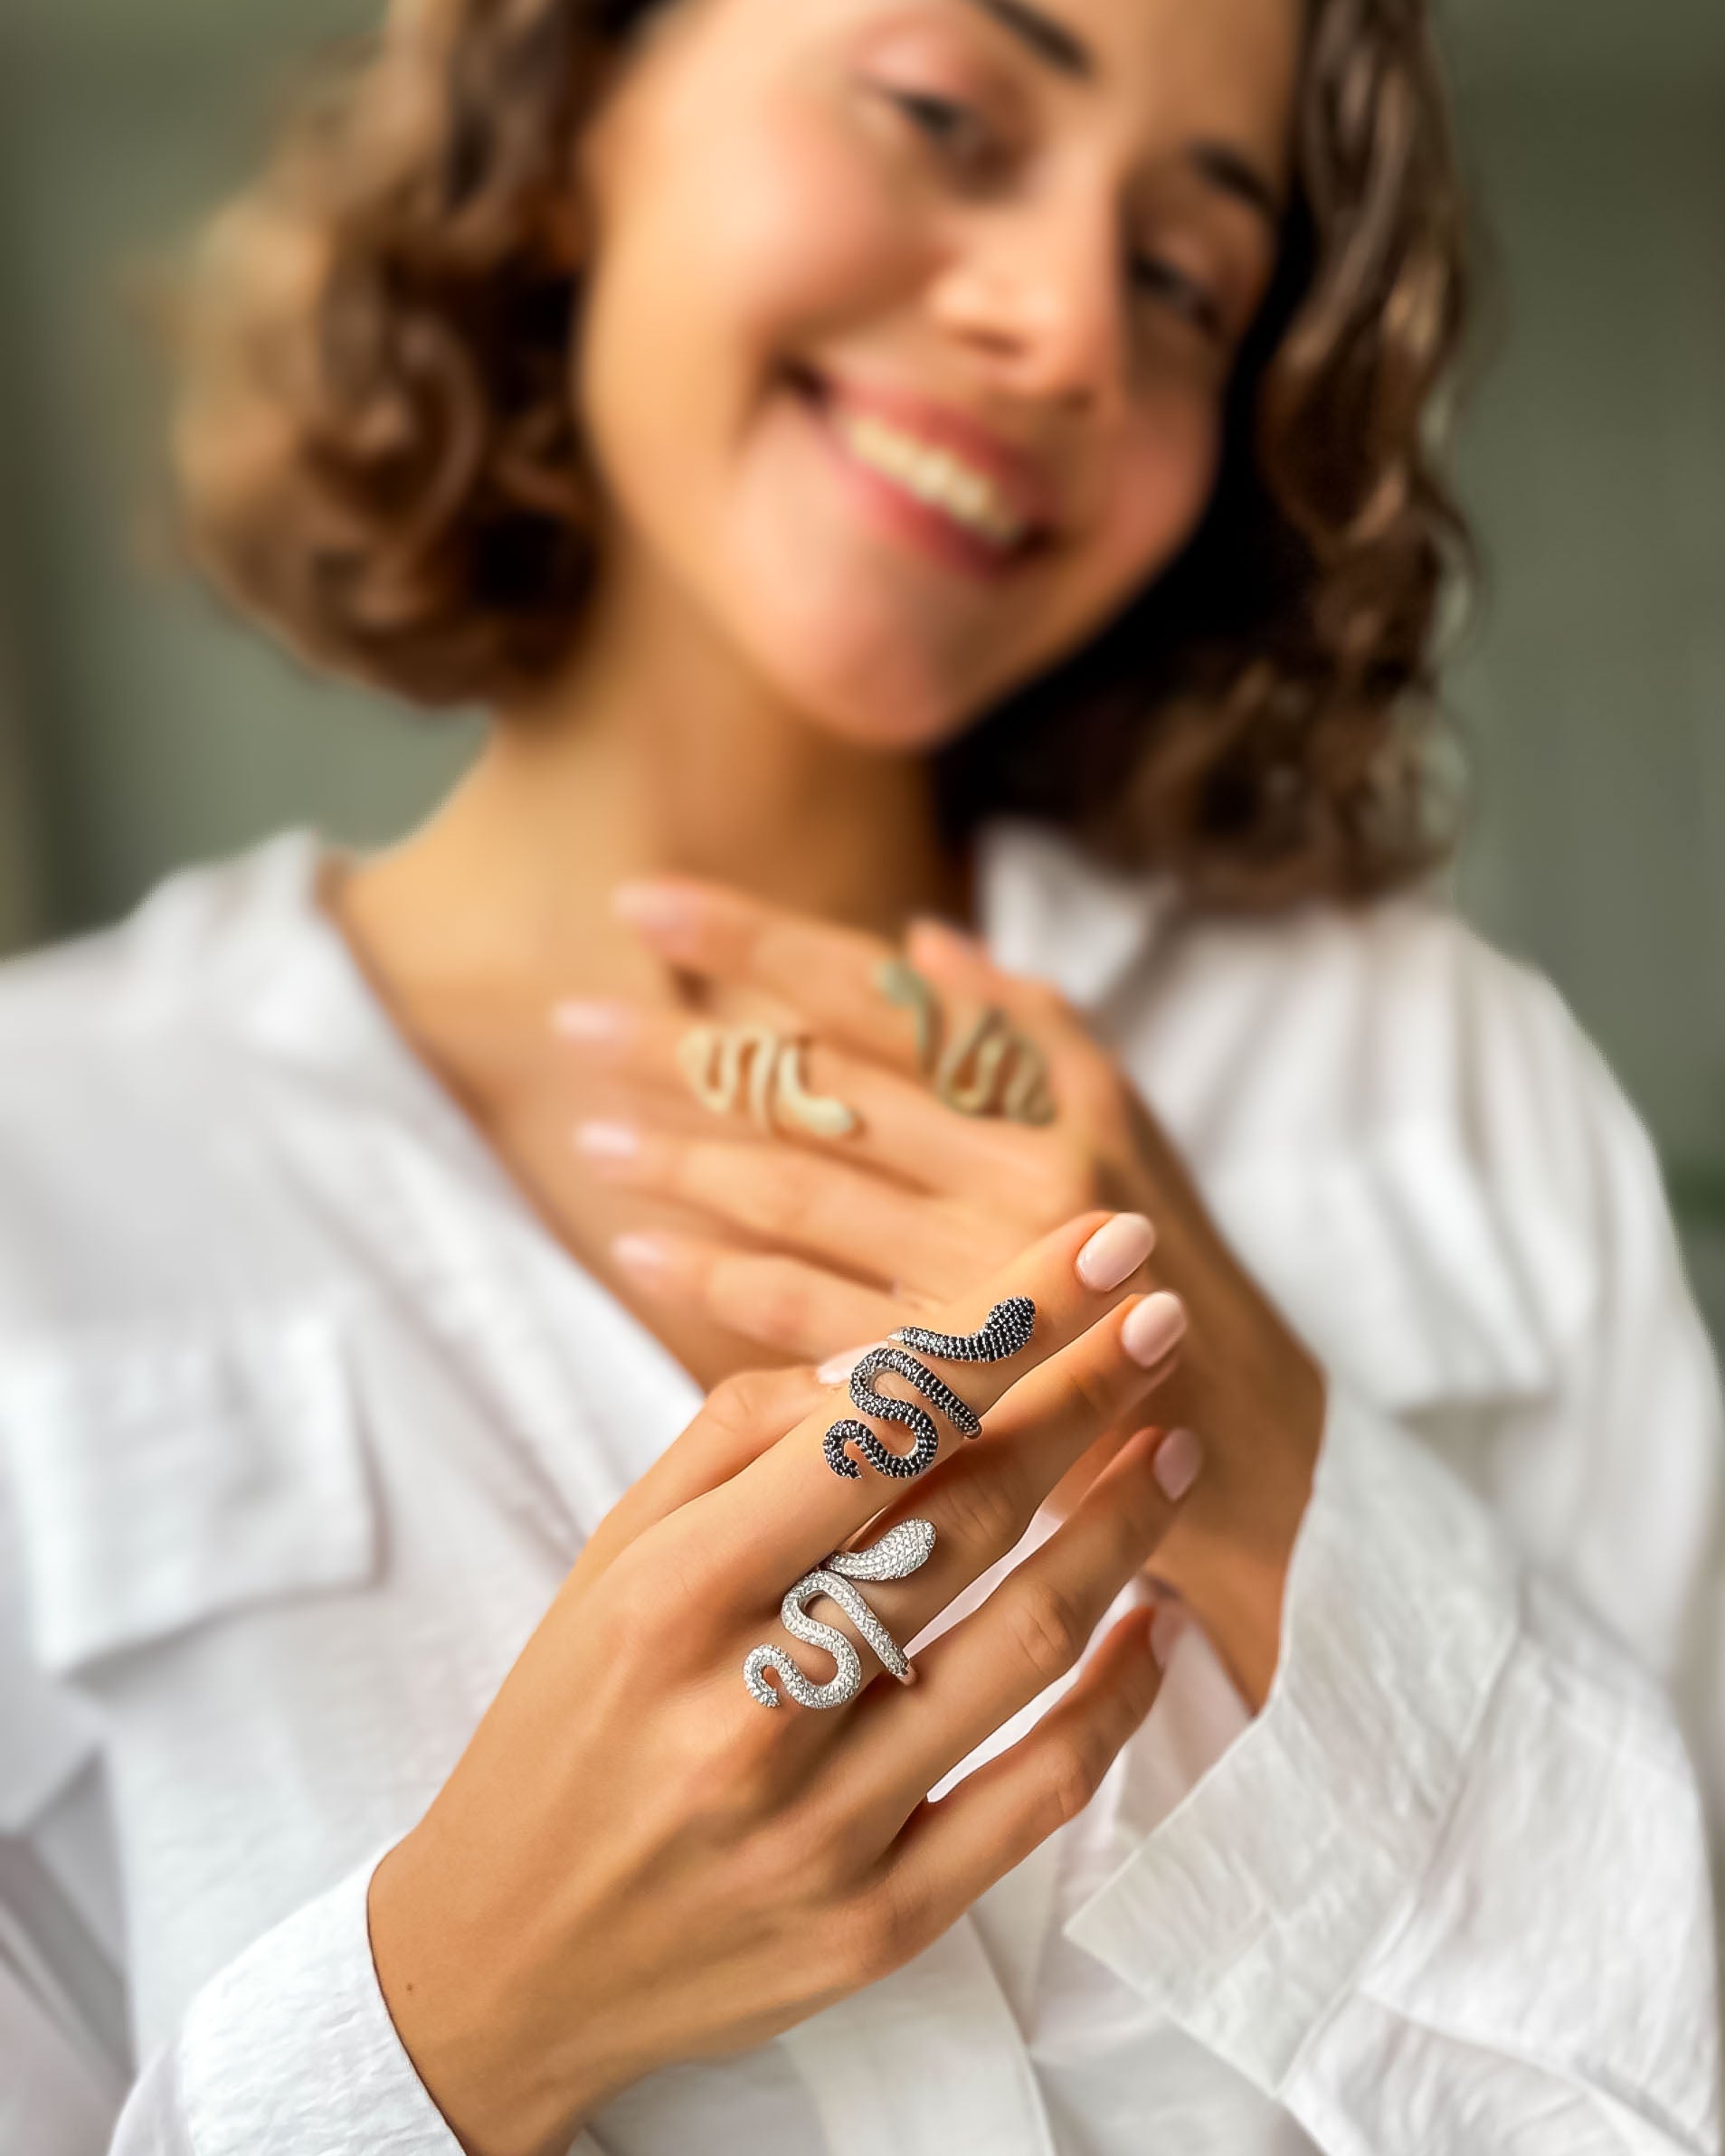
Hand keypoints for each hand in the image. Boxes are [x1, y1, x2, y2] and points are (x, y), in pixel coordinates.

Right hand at [368, 1213, 1192, 2155]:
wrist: (509, 1961)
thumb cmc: (570, 1719)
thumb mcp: (611, 1556)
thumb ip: (738, 1438)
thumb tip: (898, 1362)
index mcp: (675, 1594)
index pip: (880, 1424)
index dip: (1010, 1323)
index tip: (1104, 1244)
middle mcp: (751, 1709)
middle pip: (970, 1516)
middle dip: (1086, 1397)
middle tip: (1164, 1320)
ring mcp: (824, 1828)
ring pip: (1026, 1642)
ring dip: (1123, 1526)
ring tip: (1175, 1446)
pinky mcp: (881, 1925)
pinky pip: (1041, 1794)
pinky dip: (1121, 1697)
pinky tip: (1157, 1620)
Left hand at [555, 881, 1325, 1706]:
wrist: (1245, 1450)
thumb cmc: (1163, 1269)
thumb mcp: (1123, 1122)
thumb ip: (1027, 1025)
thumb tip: (921, 934)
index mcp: (1053, 1091)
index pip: (878, 994)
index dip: (758, 943)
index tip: (646, 905)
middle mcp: (1024, 1167)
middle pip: (819, 1088)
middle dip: (687, 1050)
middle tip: (574, 1021)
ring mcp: (989, 1273)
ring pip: (802, 1196)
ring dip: (685, 1162)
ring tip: (592, 1134)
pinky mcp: (962, 1380)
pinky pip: (813, 1318)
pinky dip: (717, 1284)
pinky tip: (639, 1254)